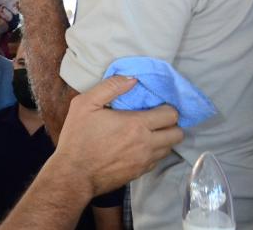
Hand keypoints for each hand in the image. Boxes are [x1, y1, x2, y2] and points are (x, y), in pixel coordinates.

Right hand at [51, 76, 183, 196]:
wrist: (74, 174)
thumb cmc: (78, 137)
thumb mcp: (85, 104)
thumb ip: (110, 87)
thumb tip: (133, 78)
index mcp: (136, 124)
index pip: (171, 115)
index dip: (168, 108)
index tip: (157, 105)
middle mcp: (146, 144)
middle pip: (177, 134)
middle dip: (171, 124)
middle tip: (156, 119)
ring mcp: (145, 161)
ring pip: (170, 148)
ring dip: (164, 139)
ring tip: (148, 132)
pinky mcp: (140, 173)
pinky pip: (157, 160)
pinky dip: (154, 152)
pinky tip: (139, 147)